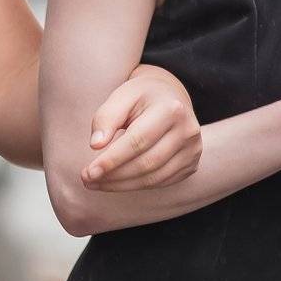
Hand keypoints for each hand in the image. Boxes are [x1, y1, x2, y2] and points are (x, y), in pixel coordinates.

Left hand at [81, 63, 202, 190]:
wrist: (170, 95)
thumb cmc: (140, 96)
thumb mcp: (121, 96)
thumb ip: (106, 118)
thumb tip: (95, 145)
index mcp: (171, 109)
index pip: (138, 141)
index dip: (112, 159)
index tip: (88, 171)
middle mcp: (188, 131)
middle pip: (146, 162)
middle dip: (114, 175)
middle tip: (87, 179)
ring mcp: (193, 150)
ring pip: (154, 177)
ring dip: (122, 185)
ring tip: (96, 183)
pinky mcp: (191, 164)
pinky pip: (161, 182)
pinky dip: (136, 185)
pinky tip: (116, 183)